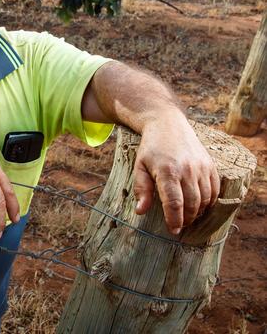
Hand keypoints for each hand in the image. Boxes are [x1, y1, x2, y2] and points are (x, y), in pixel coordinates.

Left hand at [133, 115, 219, 234]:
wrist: (168, 124)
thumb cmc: (151, 148)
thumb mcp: (139, 166)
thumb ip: (142, 189)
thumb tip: (140, 211)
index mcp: (167, 171)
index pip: (174, 203)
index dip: (175, 220)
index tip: (174, 230)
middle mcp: (187, 170)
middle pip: (192, 204)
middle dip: (187, 219)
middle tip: (180, 226)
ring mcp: (201, 167)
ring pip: (205, 199)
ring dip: (198, 212)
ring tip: (188, 217)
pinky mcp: (210, 165)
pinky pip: (214, 190)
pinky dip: (209, 202)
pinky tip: (199, 205)